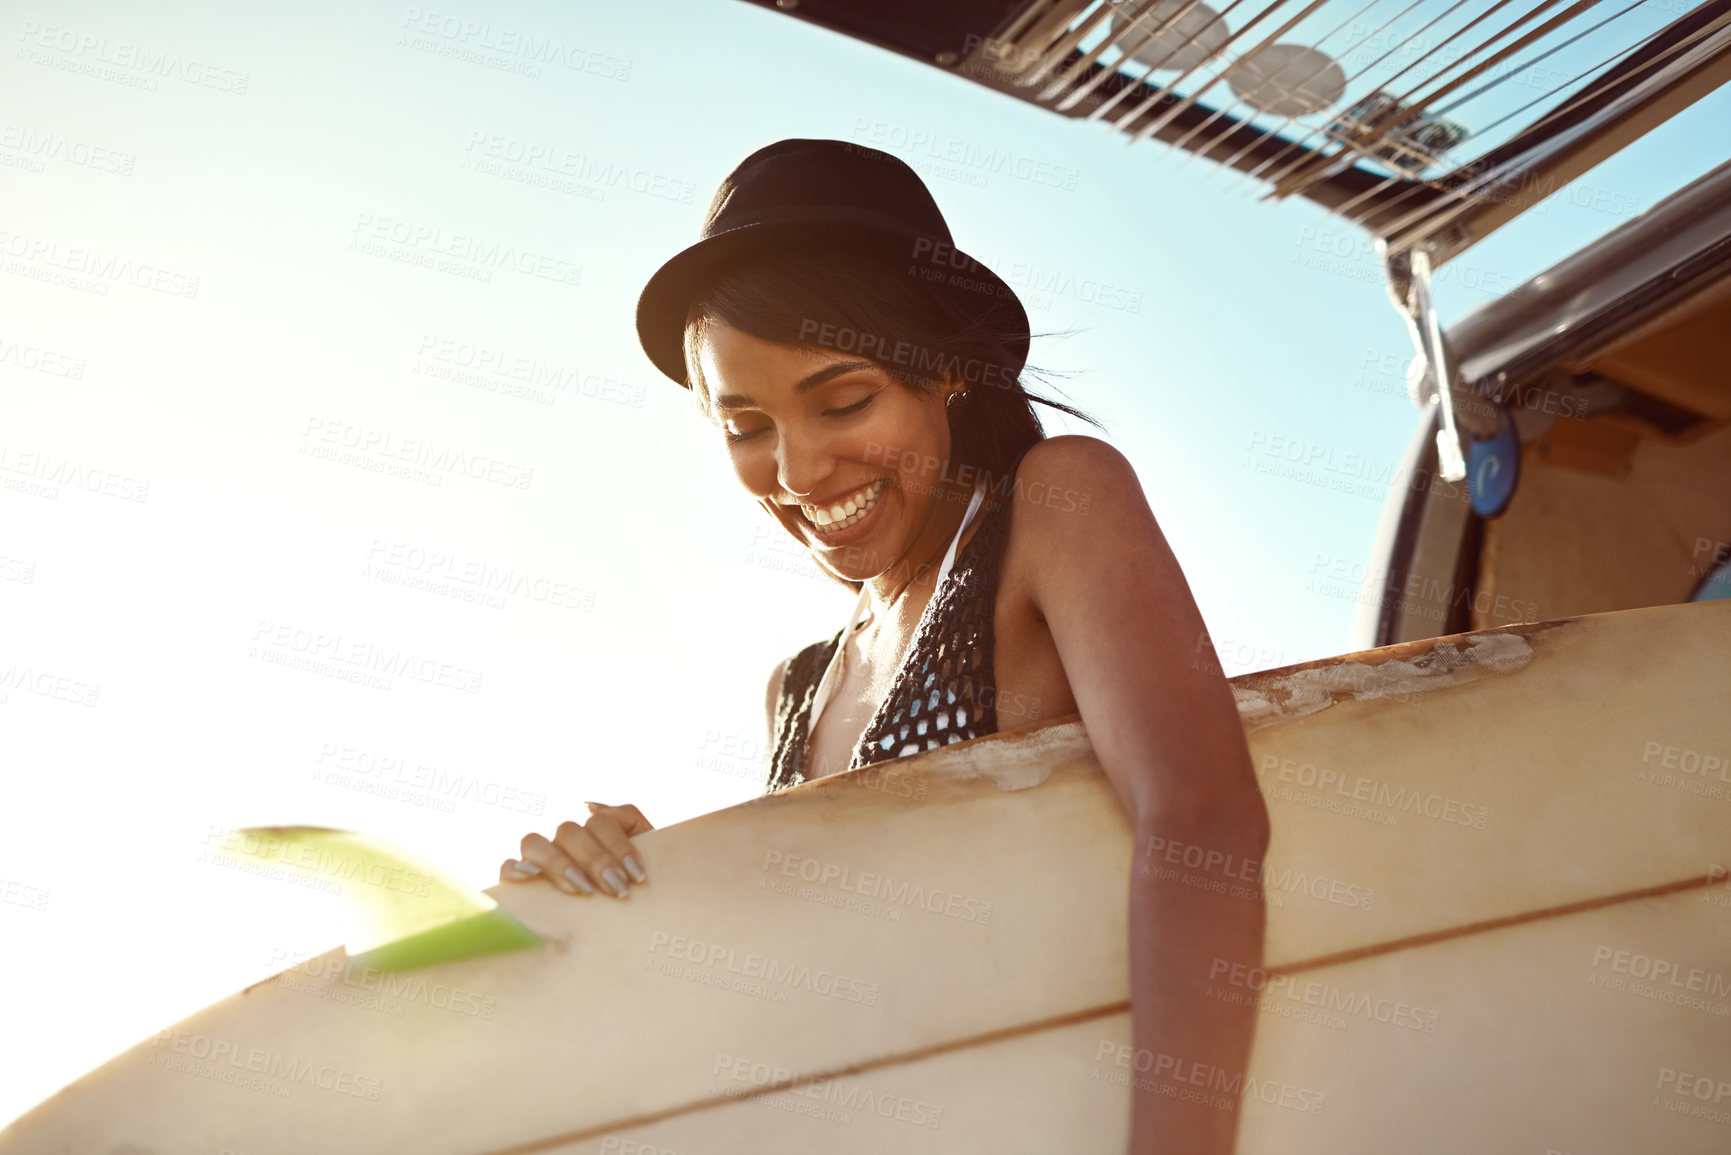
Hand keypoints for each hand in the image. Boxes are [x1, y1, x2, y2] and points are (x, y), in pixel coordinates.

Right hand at [499, 801, 652, 899]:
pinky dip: (513, 868)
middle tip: (617, 889)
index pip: (598, 821)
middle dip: (595, 860)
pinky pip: (505, 866)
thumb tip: (593, 808)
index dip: (618, 846)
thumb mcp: (645, 846)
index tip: (637, 876)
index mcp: (592, 828)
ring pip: (534, 842)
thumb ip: (629, 818)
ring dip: (558, 864)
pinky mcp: (521, 880)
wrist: (646, 913)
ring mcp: (540, 857)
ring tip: (581, 889)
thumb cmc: (636, 881)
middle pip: (568, 831)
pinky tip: (530, 877)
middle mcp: (563, 839)